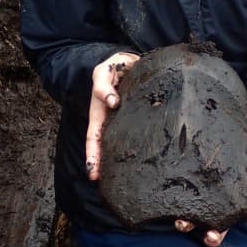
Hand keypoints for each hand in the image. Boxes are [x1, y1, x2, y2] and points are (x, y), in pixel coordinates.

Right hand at [85, 51, 139, 180]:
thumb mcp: (103, 73)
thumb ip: (104, 87)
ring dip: (126, 160)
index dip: (93, 156)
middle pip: (109, 147)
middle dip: (106, 165)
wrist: (129, 62)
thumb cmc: (113, 69)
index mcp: (101, 114)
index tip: (93, 173)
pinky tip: (153, 158)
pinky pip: (143, 132)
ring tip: (130, 179)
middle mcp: (113, 121)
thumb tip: (113, 103)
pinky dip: (146, 146)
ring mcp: (128, 120)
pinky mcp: (143, 115)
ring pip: (126, 143)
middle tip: (108, 184)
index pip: (94, 138)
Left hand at [174, 135, 246, 246]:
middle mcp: (211, 204)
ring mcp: (201, 189)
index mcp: (227, 213)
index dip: (212, 237)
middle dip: (189, 226)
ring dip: (179, 209)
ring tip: (175, 210)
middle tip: (183, 224)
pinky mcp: (194, 173)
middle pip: (196, 221)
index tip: (210, 236)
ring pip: (186, 204)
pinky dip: (176, 188)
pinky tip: (172, 188)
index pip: (218, 231)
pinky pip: (183, 183)